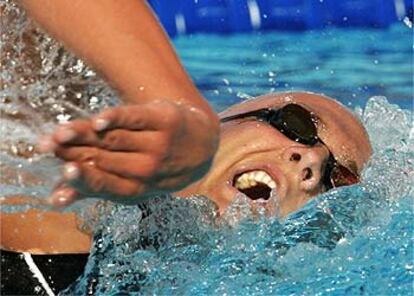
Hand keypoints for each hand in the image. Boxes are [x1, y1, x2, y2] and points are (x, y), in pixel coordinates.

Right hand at [38, 101, 218, 206]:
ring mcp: (158, 144)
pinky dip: (118, 119)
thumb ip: (93, 187)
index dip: (86, 180)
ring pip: (115, 138)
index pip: (107, 183)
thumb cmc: (154, 165)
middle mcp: (149, 169)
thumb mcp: (131, 182)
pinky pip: (137, 118)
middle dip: (75, 151)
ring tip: (60, 132)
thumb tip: (53, 200)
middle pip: (105, 157)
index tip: (65, 172)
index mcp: (137, 187)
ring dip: (86, 135)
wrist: (198, 144)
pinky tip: (99, 121)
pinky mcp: (164, 119)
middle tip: (47, 145)